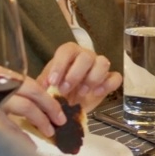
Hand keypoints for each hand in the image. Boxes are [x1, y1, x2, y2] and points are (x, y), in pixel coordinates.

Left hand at [0, 44, 120, 136]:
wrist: (71, 104)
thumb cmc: (58, 92)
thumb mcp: (47, 88)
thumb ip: (43, 85)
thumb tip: (39, 88)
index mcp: (69, 54)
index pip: (67, 51)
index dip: (60, 65)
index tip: (53, 82)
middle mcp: (85, 57)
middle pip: (86, 56)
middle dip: (75, 74)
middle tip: (66, 90)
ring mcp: (99, 67)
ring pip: (103, 62)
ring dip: (92, 78)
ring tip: (82, 93)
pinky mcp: (109, 80)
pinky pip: (115, 77)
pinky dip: (107, 84)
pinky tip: (97, 93)